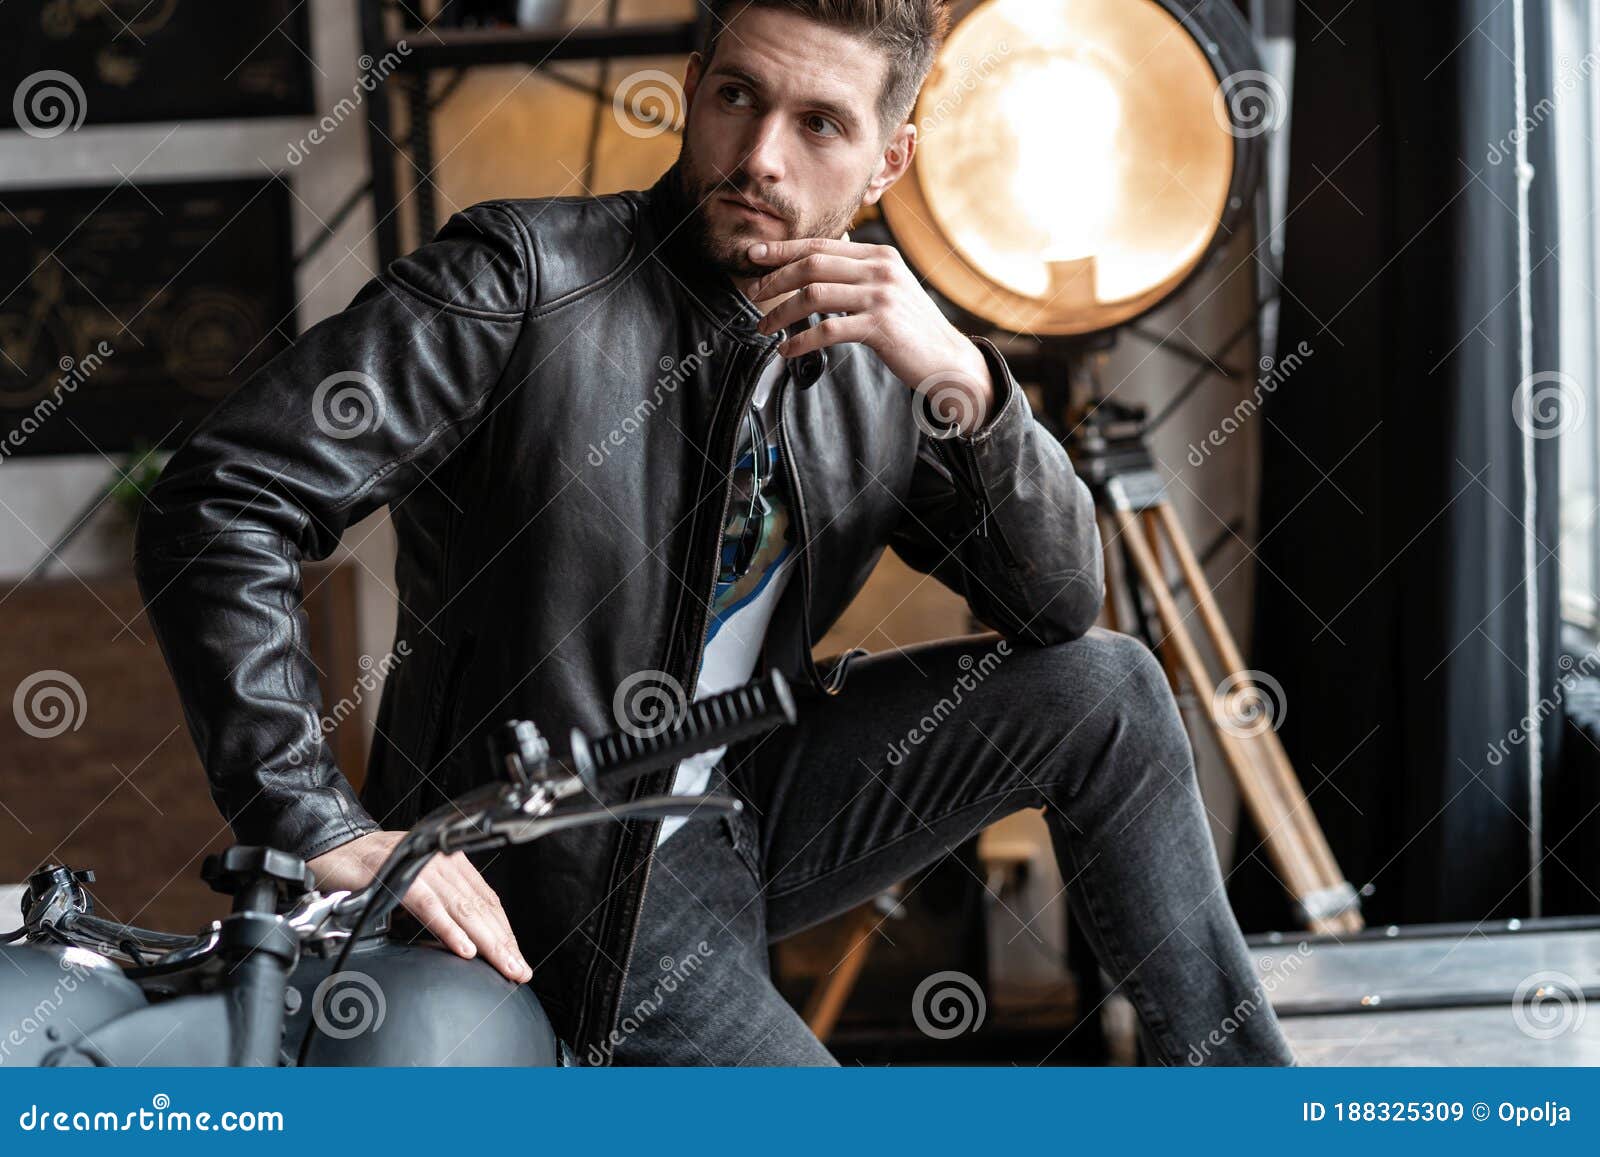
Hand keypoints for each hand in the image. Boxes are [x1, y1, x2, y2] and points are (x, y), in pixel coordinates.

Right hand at [307, 830, 532, 983]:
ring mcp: (421, 867)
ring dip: (486, 942)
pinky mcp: (398, 876)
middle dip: (504, 944)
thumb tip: (466, 941)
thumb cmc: (373, 872)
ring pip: (462, 908)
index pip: (487, 902)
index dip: (505, 932)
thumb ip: (441, 906)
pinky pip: (428, 907)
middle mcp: (442, 863)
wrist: (333, 850)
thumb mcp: (416, 888)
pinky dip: (448, 930)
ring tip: (504, 966)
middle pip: (481, 908)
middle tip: (520, 971)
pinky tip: (464, 949)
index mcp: (451, 864)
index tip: (518, 959)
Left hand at [746, 237, 994, 433]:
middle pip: (812, 264)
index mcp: (879, 255)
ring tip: (764, 328)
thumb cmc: (910, 329)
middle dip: (775, 279)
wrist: (947, 360)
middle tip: (753, 294)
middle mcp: (880, 269)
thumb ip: (857, 276)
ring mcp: (881, 296)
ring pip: (813, 295)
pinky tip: (787, 351)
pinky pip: (827, 329)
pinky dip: (800, 341)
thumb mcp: (888, 290)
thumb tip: (813, 270)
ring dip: (781, 313)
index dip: (783, 249)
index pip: (821, 244)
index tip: (754, 256)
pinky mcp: (880, 325)